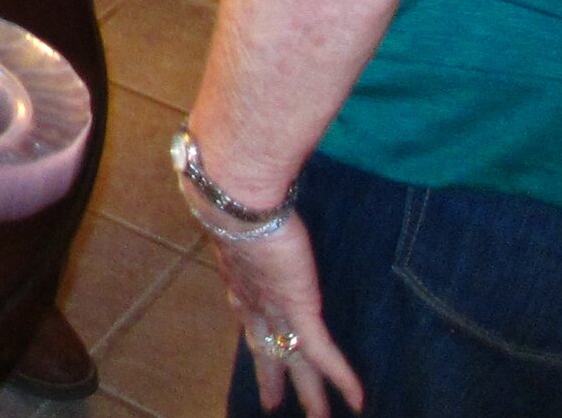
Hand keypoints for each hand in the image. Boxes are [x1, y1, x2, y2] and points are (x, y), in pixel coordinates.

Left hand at [209, 217, 362, 417]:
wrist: (235, 198)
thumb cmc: (238, 197)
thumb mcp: (245, 219)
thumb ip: (253, 227)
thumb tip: (258, 213)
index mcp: (240, 282)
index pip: (250, 320)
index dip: (258, 340)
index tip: (261, 355)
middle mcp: (254, 303)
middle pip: (267, 350)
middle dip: (274, 379)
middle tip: (274, 405)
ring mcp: (276, 309)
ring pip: (296, 361)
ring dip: (310, 391)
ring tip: (320, 417)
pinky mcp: (298, 308)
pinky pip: (323, 352)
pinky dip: (341, 377)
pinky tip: (358, 399)